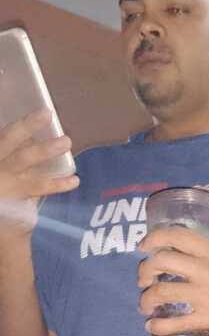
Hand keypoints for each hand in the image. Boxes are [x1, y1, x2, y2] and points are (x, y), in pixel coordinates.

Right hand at [0, 109, 78, 241]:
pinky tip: (75, 180)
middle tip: (46, 113)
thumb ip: (14, 151)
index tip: (43, 111)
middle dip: (26, 126)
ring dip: (45, 149)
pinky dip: (58, 184)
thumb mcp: (7, 163)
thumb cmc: (8, 188)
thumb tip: (34, 135)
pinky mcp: (13, 200)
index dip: (21, 124)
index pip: (4, 136)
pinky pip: (39, 187)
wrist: (1, 224)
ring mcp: (2, 182)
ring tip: (66, 141)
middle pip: (7, 141)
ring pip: (22, 160)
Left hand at [138, 226, 208, 335]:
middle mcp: (205, 270)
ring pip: (162, 292)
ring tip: (146, 305)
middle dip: (145, 269)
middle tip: (144, 279)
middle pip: (162, 261)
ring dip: (146, 299)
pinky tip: (151, 327)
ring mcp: (204, 295)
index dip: (155, 237)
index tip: (144, 245)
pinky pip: (174, 324)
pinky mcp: (206, 319)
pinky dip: (157, 326)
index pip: (178, 236)